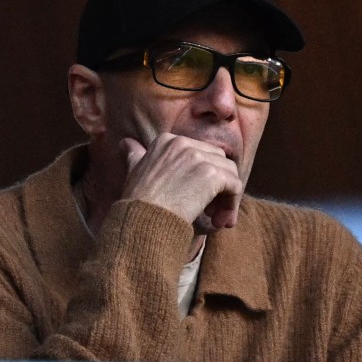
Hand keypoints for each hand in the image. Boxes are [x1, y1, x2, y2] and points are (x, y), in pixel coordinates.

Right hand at [120, 134, 243, 233]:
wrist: (143, 220)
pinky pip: (235, 186)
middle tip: (210, 211)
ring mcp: (198, 157)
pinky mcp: (212, 174)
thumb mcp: (134, 172)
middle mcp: (183, 143)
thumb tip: (126, 143)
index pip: (200, 153)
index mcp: (168, 140)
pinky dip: (232, 205)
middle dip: (218, 187)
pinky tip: (220, 221)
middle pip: (218, 161)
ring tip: (216, 218)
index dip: (202, 177)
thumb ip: (136, 155)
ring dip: (226, 198)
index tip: (195, 198)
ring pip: (230, 174)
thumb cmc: (138, 202)